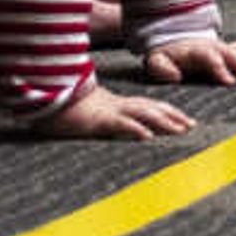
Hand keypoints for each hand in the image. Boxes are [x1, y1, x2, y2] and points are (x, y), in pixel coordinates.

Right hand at [34, 81, 191, 140]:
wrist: (43, 99)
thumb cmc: (62, 106)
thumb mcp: (89, 111)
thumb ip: (104, 115)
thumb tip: (117, 123)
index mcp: (115, 104)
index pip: (147, 106)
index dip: (167, 111)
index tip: (185, 120)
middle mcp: (115, 107)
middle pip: (150, 109)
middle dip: (173, 117)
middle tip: (192, 126)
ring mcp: (106, 112)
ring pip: (141, 115)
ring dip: (163, 122)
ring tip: (181, 130)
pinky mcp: (95, 121)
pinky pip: (118, 124)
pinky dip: (134, 129)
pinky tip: (147, 136)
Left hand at [142, 33, 235, 85]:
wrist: (176, 43)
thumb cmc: (167, 58)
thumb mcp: (155, 61)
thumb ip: (160, 68)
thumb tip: (174, 76)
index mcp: (197, 51)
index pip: (211, 58)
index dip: (220, 69)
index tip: (229, 82)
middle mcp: (216, 48)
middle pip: (233, 54)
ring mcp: (227, 49)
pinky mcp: (235, 53)